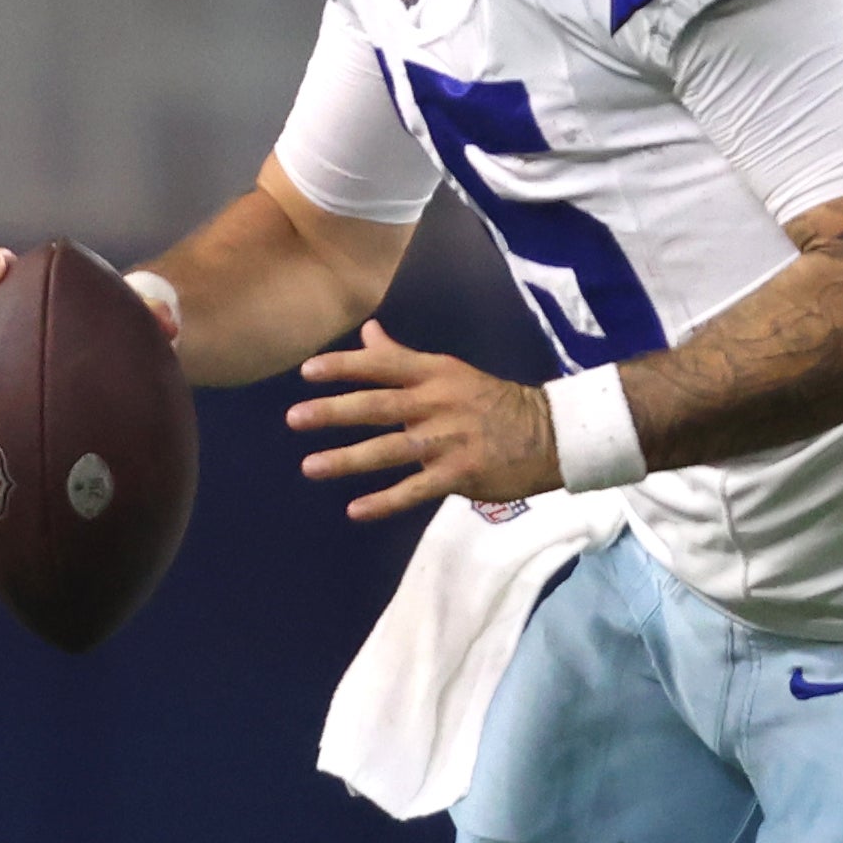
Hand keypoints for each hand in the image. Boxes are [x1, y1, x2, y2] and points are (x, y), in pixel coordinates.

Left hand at [286, 323, 558, 520]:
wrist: (548, 435)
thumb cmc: (491, 402)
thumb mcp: (448, 371)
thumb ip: (402, 357)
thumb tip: (366, 331)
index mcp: (433, 374)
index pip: (382, 365)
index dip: (344, 366)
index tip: (307, 371)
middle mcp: (436, 404)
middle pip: (377, 406)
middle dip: (333, 411)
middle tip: (295, 418)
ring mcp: (447, 440)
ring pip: (389, 449)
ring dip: (347, 459)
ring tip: (310, 467)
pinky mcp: (460, 474)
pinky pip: (415, 490)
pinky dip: (385, 502)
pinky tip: (355, 510)